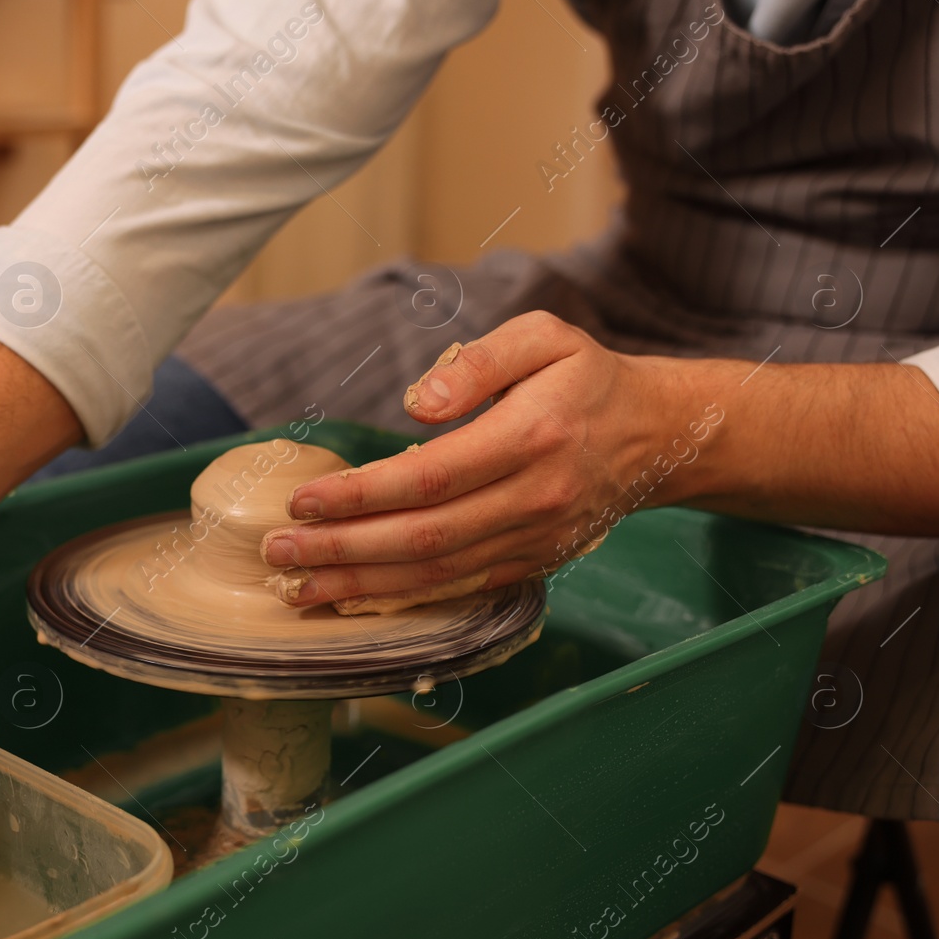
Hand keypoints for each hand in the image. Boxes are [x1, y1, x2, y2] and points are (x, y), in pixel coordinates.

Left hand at [260, 312, 690, 607]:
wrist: (660, 435)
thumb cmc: (587, 379)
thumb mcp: (545, 337)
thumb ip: (480, 363)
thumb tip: (418, 405)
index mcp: (531, 436)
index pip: (429, 478)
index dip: (361, 496)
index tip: (303, 500)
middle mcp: (534, 498)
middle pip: (423, 537)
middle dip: (342, 549)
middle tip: (278, 553)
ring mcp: (535, 539)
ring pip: (437, 575)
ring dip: (361, 585)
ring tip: (298, 588)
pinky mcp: (533, 563)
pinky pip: (460, 589)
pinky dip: (402, 600)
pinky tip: (354, 598)